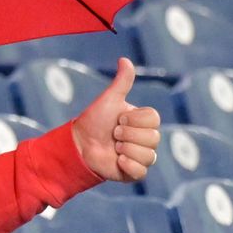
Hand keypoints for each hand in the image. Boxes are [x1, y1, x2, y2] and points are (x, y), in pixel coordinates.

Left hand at [70, 57, 160, 182]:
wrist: (79, 144)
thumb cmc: (95, 121)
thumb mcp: (110, 99)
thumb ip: (122, 82)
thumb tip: (124, 59)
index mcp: (145, 122)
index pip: (154, 119)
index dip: (134, 120)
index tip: (118, 119)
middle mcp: (146, 139)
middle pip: (153, 138)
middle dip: (128, 134)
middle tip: (114, 134)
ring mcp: (141, 157)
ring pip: (149, 156)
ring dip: (127, 150)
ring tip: (114, 147)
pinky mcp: (133, 173)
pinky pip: (142, 172)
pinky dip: (128, 166)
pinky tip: (117, 160)